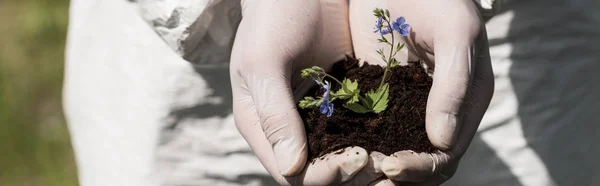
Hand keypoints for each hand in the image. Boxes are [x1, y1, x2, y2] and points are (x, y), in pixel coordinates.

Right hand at [230, 0, 383, 184]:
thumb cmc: (271, 17)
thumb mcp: (264, 62)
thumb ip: (275, 113)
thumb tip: (291, 168)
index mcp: (261, 127)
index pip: (292, 173)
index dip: (326, 176)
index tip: (358, 159)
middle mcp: (287, 129)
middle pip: (319, 173)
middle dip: (353, 175)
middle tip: (386, 162)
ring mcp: (314, 117)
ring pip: (341, 156)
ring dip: (369, 162)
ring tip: (396, 156)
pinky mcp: (338, 102)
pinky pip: (357, 130)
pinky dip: (377, 138)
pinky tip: (401, 135)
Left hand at [349, 0, 493, 184]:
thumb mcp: (455, 35)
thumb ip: (455, 86)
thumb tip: (442, 141)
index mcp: (465, 106)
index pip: (444, 157)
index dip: (420, 168)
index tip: (390, 165)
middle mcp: (439, 114)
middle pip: (418, 165)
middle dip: (393, 175)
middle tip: (361, 171)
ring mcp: (408, 108)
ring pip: (392, 153)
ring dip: (371, 166)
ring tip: (346, 166)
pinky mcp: (379, 98)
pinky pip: (369, 130)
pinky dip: (356, 144)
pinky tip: (334, 147)